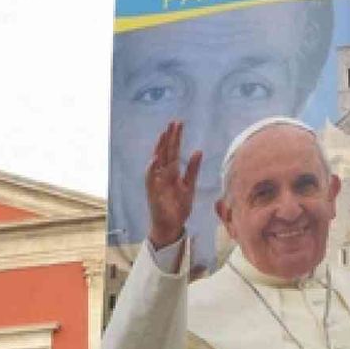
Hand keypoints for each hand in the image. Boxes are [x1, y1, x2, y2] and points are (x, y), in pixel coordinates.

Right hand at [144, 120, 201, 250]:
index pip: (173, 151)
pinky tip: (156, 157)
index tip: (179, 124)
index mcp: (172, 172)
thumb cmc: (179, 207)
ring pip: (157, 161)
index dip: (176, 138)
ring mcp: (156, 181)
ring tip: (164, 134)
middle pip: (165, 152)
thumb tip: (198, 151)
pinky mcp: (152, 191)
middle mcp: (163, 174)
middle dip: (169, 137)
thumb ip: (192, 169)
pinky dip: (152, 168)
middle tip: (174, 122)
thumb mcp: (189, 186)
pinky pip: (151, 178)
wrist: (171, 226)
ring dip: (160, 147)